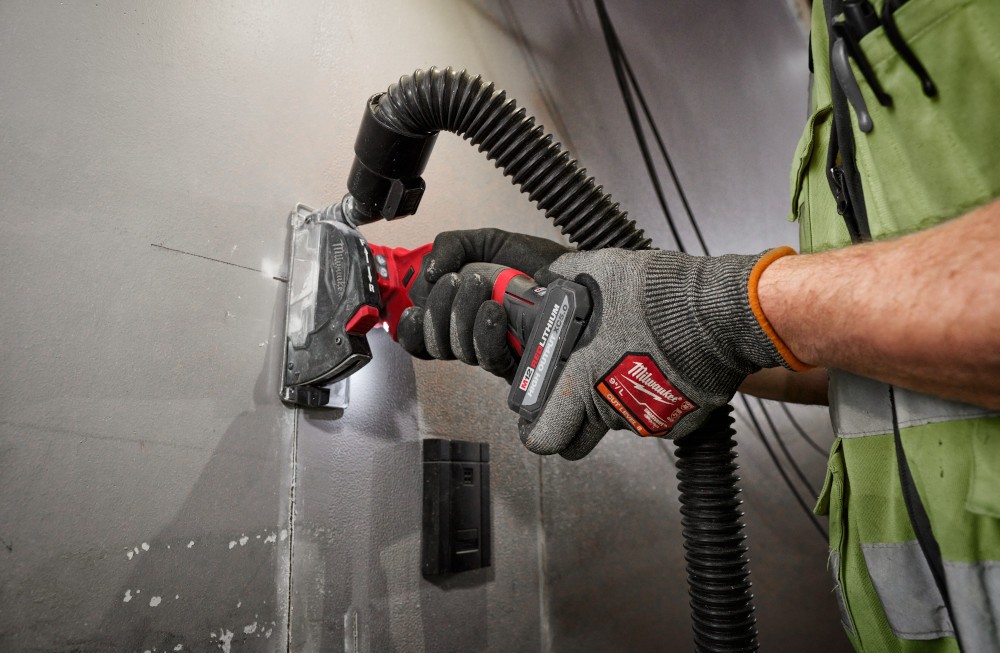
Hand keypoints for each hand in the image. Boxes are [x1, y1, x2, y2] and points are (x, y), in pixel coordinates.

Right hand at [397, 229, 568, 378]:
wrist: (578, 271)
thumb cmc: (535, 262)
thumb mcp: (488, 241)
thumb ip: (451, 246)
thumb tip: (427, 273)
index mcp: (457, 312)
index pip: (418, 335)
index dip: (410, 326)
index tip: (416, 305)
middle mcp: (472, 335)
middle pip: (432, 345)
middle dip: (436, 310)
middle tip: (456, 280)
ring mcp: (495, 350)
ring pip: (458, 351)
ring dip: (460, 314)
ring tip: (478, 284)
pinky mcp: (519, 363)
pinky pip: (489, 360)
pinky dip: (484, 333)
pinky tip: (493, 309)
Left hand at [514, 247, 802, 457]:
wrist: (719, 313)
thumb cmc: (660, 298)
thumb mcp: (603, 271)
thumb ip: (567, 274)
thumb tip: (551, 274)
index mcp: (584, 382)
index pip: (545, 437)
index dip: (538, 432)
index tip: (538, 421)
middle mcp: (612, 409)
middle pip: (578, 441)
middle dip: (574, 426)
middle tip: (577, 399)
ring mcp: (647, 420)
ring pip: (619, 424)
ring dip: (618, 402)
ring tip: (631, 364)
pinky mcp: (679, 422)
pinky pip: (655, 418)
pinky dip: (653, 401)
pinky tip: (661, 369)